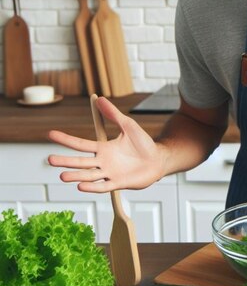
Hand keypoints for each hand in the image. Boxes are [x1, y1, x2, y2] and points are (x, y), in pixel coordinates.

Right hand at [48, 96, 166, 192]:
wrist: (158, 159)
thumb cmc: (143, 143)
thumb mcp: (128, 125)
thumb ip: (113, 114)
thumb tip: (99, 99)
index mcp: (103, 148)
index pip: (81, 144)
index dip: (66, 139)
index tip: (50, 134)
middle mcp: (103, 162)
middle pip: (81, 162)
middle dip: (66, 161)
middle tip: (50, 159)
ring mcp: (110, 173)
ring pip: (89, 175)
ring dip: (76, 176)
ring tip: (62, 176)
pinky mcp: (119, 183)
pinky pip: (104, 186)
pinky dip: (93, 187)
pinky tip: (81, 185)